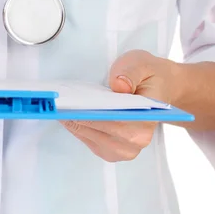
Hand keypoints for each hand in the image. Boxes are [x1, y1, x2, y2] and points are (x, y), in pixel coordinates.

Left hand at [62, 50, 179, 161]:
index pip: (113, 121)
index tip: (70, 105)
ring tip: (58, 107)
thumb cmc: (149, 76)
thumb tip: (119, 85)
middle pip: (98, 132)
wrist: (158, 87)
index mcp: (146, 121)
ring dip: (73, 123)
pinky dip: (76, 127)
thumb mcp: (142, 63)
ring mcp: (123, 149)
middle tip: (56, 104)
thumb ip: (130, 72)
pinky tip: (67, 113)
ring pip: (90, 138)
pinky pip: (88, 140)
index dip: (90, 114)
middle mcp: (136, 141)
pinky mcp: (111, 150)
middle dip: (76, 117)